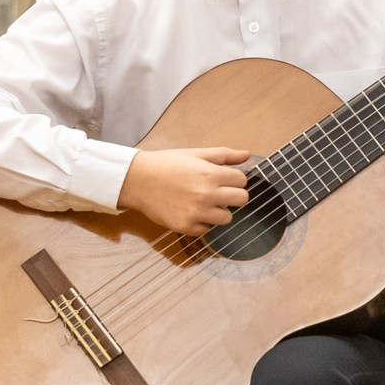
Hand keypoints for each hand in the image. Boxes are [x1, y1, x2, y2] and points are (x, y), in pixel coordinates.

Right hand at [119, 146, 252, 237]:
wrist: (138, 180)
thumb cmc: (167, 164)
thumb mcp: (196, 154)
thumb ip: (224, 155)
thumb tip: (247, 155)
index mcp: (211, 174)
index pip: (242, 181)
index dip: (235, 179)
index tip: (224, 179)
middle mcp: (206, 194)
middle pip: (242, 200)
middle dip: (234, 195)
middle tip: (220, 192)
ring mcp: (196, 213)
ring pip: (227, 218)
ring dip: (219, 211)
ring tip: (203, 202)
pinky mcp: (186, 226)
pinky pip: (207, 230)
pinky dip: (201, 222)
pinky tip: (190, 211)